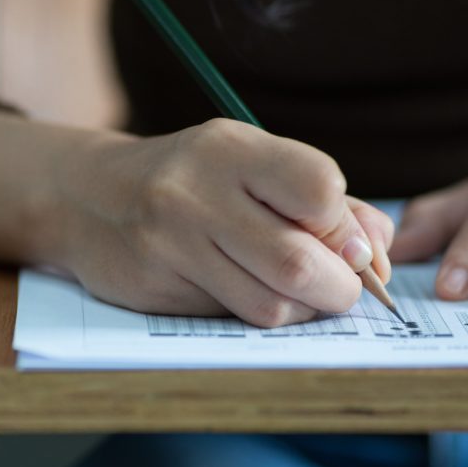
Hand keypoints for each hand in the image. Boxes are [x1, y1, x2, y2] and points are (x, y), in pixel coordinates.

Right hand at [55, 118, 393, 325]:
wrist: (88, 195)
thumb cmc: (195, 179)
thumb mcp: (254, 165)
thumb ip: (327, 203)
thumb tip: (380, 252)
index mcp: (231, 148)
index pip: (319, 189)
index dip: (347, 228)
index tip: (348, 243)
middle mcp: (195, 191)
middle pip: (299, 263)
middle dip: (341, 289)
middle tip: (342, 288)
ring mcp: (170, 242)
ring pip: (269, 304)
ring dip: (303, 310)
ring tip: (298, 292)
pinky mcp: (154, 286)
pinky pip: (232, 318)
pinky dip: (260, 315)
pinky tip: (249, 291)